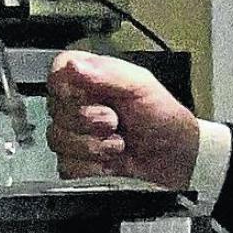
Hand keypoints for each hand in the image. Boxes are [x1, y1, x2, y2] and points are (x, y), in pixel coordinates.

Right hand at [46, 51, 199, 189]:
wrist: (176, 158)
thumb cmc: (164, 118)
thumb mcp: (143, 86)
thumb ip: (109, 72)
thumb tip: (74, 66)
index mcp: (92, 79)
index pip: (57, 72)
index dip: (68, 88)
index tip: (88, 96)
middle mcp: (79, 105)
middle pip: (55, 110)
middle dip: (89, 120)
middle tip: (115, 122)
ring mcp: (76, 136)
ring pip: (58, 140)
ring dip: (94, 146)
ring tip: (119, 143)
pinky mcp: (77, 164)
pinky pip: (67, 167)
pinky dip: (93, 167)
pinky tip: (111, 161)